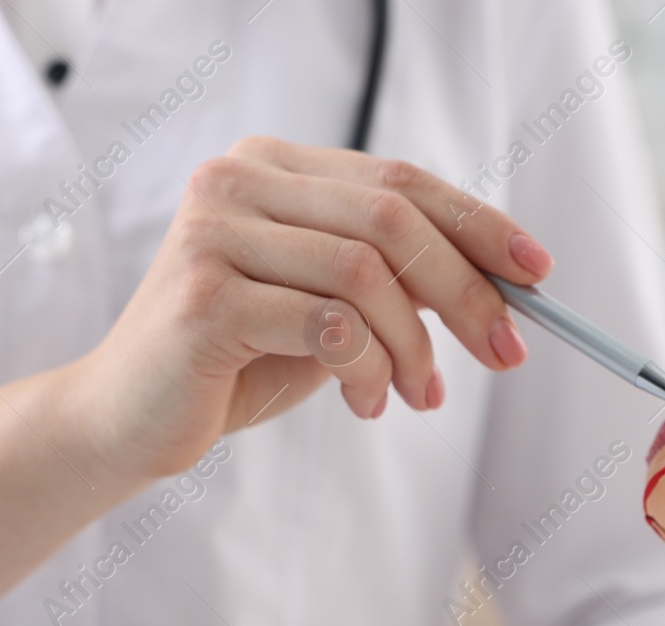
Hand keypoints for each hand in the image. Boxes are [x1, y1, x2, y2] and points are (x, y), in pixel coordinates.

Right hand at [59, 137, 553, 482]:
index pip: (400, 181)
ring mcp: (213, 234)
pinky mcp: (204, 298)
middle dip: (467, 291)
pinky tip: (366, 403)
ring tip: (419, 396)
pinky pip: (325, 325)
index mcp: (272, 167)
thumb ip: (392, 283)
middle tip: (505, 352)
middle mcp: (237, 181)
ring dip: (413, 347)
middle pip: (392, 219)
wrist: (128, 419)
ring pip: (364, 274)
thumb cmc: (234, 362)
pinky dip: (366, 370)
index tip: (536, 272)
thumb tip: (498, 285)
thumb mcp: (329, 311)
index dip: (478, 224)